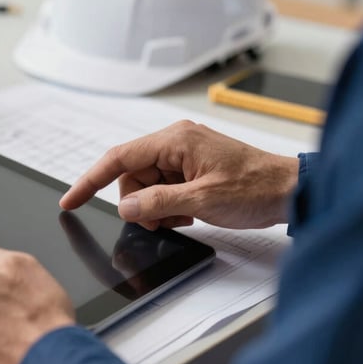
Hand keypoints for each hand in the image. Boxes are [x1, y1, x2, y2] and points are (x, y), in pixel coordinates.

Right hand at [60, 120, 298, 229]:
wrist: (291, 191)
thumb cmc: (256, 188)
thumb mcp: (202, 200)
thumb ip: (157, 203)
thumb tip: (125, 208)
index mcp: (174, 141)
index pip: (119, 158)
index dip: (90, 181)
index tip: (71, 201)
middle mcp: (175, 142)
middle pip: (131, 176)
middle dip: (137, 203)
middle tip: (159, 223)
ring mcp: (184, 155)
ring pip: (146, 186)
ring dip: (155, 208)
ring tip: (182, 218)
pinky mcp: (192, 168)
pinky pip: (163, 189)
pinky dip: (168, 206)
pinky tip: (189, 214)